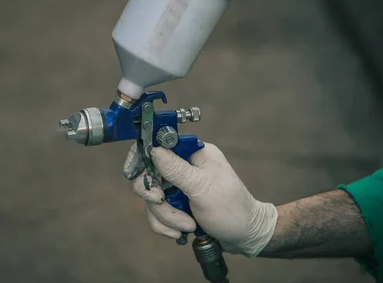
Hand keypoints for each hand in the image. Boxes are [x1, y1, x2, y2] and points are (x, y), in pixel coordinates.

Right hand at [123, 142, 277, 256]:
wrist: (245, 237)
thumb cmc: (232, 210)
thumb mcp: (203, 188)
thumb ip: (176, 168)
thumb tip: (153, 148)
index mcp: (193, 152)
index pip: (158, 144)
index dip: (142, 157)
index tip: (136, 174)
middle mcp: (184, 166)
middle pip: (149, 175)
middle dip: (156, 198)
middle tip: (161, 203)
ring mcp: (179, 185)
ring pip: (151, 198)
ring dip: (166, 216)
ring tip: (187, 226)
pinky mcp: (176, 203)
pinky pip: (156, 212)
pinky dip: (166, 225)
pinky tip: (182, 232)